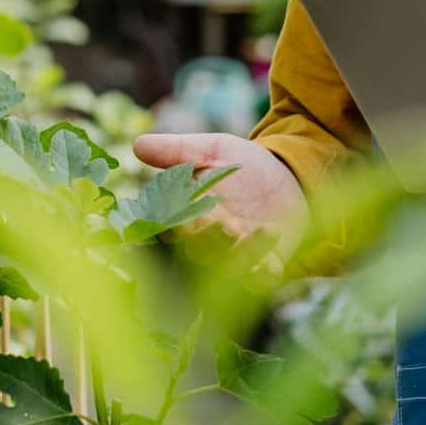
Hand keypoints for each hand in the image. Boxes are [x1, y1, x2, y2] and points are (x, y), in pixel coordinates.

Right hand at [131, 133, 307, 261]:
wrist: (287, 176)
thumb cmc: (241, 163)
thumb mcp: (212, 149)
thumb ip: (177, 150)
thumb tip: (138, 144)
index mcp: (187, 215)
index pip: (172, 226)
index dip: (177, 225)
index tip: (185, 219)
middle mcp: (206, 242)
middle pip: (200, 251)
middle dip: (213, 240)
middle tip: (229, 225)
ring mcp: (235, 258)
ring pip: (230, 267)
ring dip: (245, 254)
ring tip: (266, 229)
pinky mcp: (263, 267)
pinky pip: (260, 280)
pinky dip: (264, 275)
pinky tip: (272, 264)